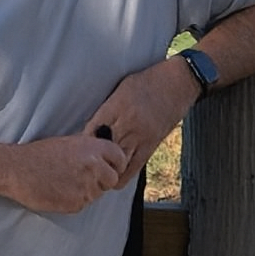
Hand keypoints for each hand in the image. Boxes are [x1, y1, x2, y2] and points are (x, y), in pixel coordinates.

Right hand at [1, 134, 128, 213]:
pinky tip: (59, 190)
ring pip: (98, 193)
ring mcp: (86, 186)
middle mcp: (93, 166)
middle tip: (84, 178)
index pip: (120, 158)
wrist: (17, 170)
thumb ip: (90, 151)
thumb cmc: (39, 154)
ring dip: (87, 191)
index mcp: (92, 147)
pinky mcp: (76, 203)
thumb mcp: (69, 143)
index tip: (109, 167)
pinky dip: (74, 200)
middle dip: (102, 180)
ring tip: (66, 182)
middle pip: (112, 179)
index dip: (116, 164)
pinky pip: (83, 204)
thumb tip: (104, 159)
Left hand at [83, 57, 198, 188]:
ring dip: (105, 168)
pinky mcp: (151, 147)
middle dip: (92, 157)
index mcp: (118, 106)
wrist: (178, 84)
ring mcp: (141, 137)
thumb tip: (92, 125)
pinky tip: (114, 174)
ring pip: (117, 164)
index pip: (92, 130)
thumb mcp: (122, 87)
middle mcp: (128, 124)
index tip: (76, 145)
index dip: (82, 140)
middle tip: (83, 162)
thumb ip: (108, 107)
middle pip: (102, 149)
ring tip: (97, 171)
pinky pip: (134, 169)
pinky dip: (121, 174)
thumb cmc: (148, 81)